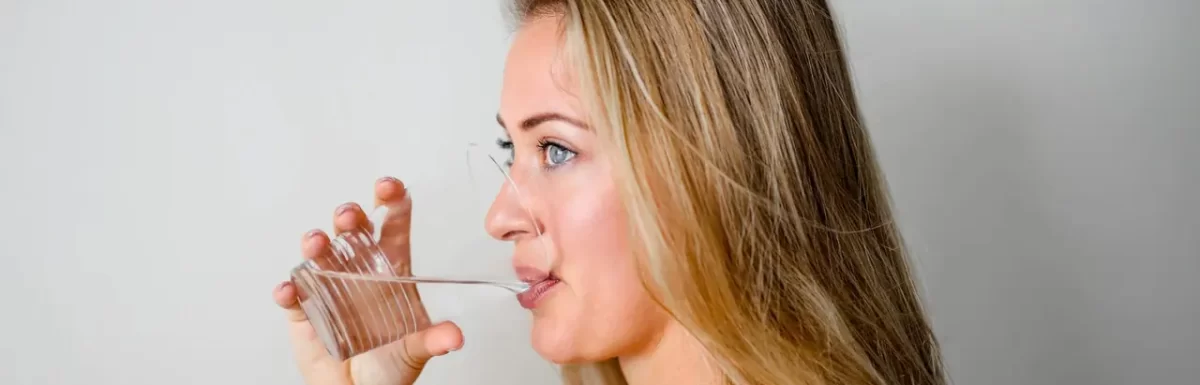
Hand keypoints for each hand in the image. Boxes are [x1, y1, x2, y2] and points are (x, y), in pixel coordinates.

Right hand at [273, 177, 463, 384]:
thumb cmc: (389, 366)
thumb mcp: (415, 351)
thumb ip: (433, 341)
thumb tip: (454, 337)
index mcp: (390, 270)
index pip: (392, 226)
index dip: (390, 201)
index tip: (388, 187)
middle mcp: (358, 270)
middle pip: (352, 231)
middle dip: (349, 217)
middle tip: (349, 217)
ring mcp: (328, 286)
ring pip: (319, 255)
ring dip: (316, 245)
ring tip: (316, 245)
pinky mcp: (303, 310)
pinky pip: (293, 295)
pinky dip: (289, 291)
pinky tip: (289, 290)